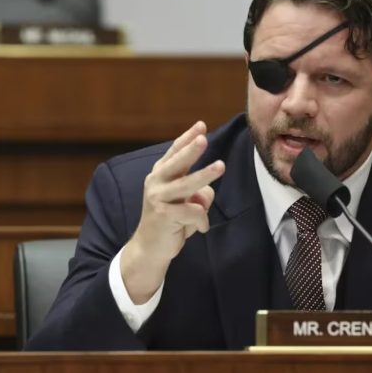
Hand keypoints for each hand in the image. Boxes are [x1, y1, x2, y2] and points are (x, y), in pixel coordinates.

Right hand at [121, 121, 224, 302]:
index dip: (187, 138)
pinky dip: (201, 221)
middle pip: (177, 162)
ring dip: (205, 176)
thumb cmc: (171, 220)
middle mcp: (156, 182)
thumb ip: (197, 192)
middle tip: (204, 139)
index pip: (174, 152)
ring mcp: (157, 197)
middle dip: (191, 150)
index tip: (201, 126)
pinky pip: (193, 212)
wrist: (150, 247)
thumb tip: (206, 192)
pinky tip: (199, 229)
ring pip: (187, 184)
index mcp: (160, 174)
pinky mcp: (163, 214)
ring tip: (221, 166)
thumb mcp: (184, 201)